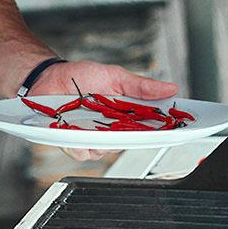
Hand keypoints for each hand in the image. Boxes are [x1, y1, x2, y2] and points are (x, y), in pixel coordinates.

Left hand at [29, 60, 178, 162]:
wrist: (49, 78)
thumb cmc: (81, 77)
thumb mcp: (115, 76)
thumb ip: (141, 86)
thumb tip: (170, 88)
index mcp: (126, 115)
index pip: (151, 128)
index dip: (165, 131)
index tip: (178, 129)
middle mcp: (112, 130)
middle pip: (130, 143)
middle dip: (132, 136)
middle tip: (127, 122)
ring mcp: (93, 138)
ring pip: (106, 151)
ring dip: (101, 138)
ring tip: (92, 119)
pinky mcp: (73, 143)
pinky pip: (82, 152)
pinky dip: (79, 142)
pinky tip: (74, 128)